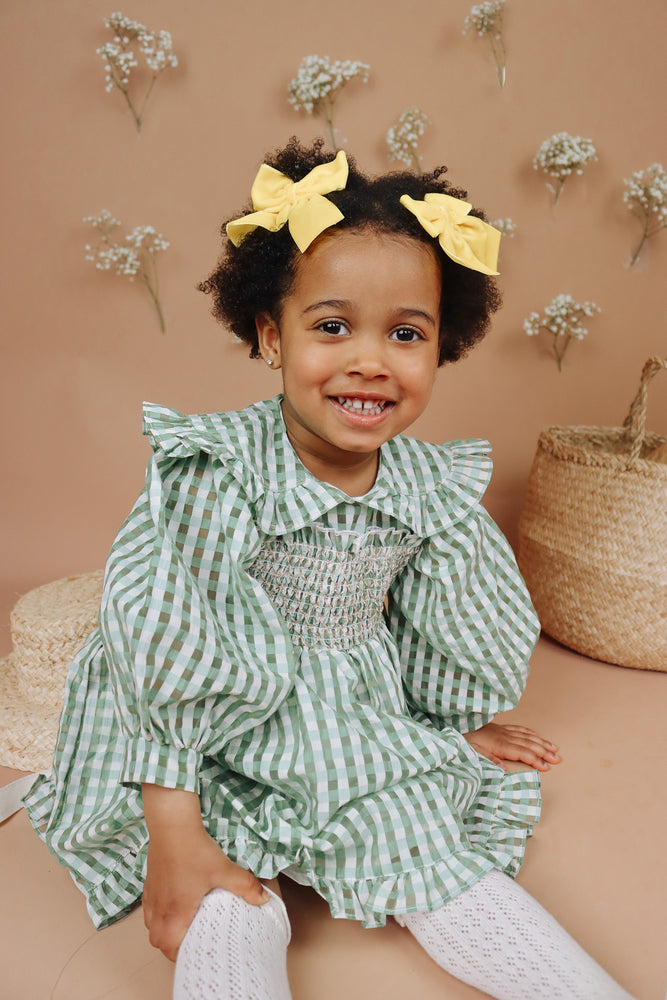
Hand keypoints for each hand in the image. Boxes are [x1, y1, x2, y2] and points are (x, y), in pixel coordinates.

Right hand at [141, 785, 268, 960]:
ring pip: (151, 926)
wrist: (171, 824)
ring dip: (163, 931)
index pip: (170, 948)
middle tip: (190, 943)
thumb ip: (245, 886)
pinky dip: (158, 914)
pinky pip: (149, 909)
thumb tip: (264, 899)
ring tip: (181, 927)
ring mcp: (152, 895)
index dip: (181, 956)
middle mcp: (160, 908)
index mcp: (175, 912)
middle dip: (172, 947)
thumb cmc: (193, 849)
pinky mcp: (149, 882)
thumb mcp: (223, 869)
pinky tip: (171, 904)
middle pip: (158, 941)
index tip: (195, 954)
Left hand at [463, 722, 560, 771]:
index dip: (535, 760)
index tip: (546, 767)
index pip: (522, 753)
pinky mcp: (500, 727)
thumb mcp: (472, 753)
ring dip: (542, 743)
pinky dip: (530, 733)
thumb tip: (504, 769)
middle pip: (529, 744)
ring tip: (555, 749)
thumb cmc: (464, 741)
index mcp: (499, 744)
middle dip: (545, 752)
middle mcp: (504, 736)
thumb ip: (489, 760)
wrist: (456, 724)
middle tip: (558, 759)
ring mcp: (503, 730)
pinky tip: (538, 737)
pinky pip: (519, 729)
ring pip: (527, 736)